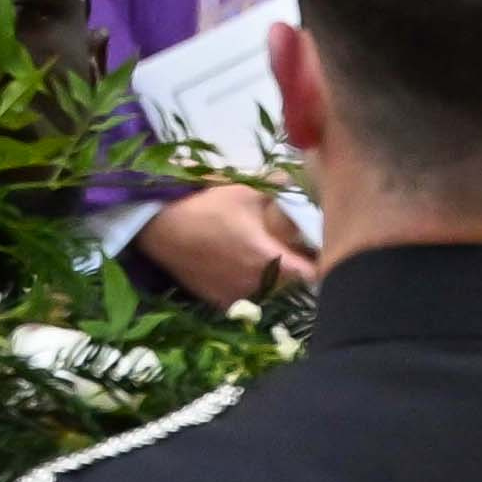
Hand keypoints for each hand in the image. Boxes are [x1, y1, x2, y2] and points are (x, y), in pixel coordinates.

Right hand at [129, 182, 318, 306]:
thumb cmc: (205, 205)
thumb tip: (304, 180)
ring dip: (273, 277)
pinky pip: (246, 296)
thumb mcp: (246, 190)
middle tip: (296, 245)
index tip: (321, 248)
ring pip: (269, 292)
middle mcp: (256, 286)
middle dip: (297, 267)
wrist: (158, 227)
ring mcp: (236, 297)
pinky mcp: (217, 301)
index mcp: (269, 259)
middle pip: (293, 285)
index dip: (322, 261)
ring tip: (266, 254)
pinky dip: (250, 284)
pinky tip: (240, 264)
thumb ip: (281, 189)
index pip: (313, 274)